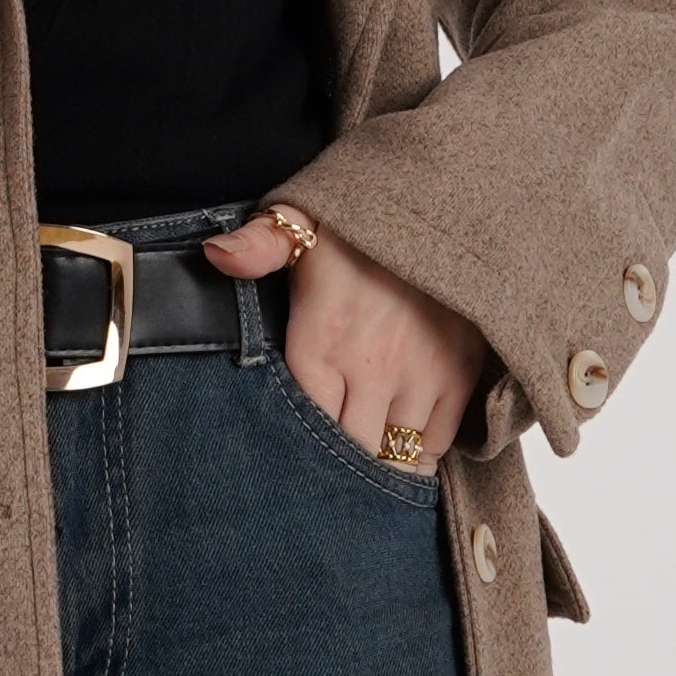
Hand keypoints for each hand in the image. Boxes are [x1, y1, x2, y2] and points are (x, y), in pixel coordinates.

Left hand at [203, 207, 492, 467]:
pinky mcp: (461, 370)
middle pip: (350, 453)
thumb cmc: (365, 216)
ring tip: (365, 472)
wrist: (449, 193)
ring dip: (380, 466)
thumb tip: (214, 256)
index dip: (299, 452)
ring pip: (395, 454)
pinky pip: (438, 439)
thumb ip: (258, 244)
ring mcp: (421, 372)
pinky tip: (403, 450)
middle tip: (328, 482)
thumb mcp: (301, 216)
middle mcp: (371, 365)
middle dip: (339, 473)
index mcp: (321, 339)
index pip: (305, 427)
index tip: (291, 465)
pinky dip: (420, 452)